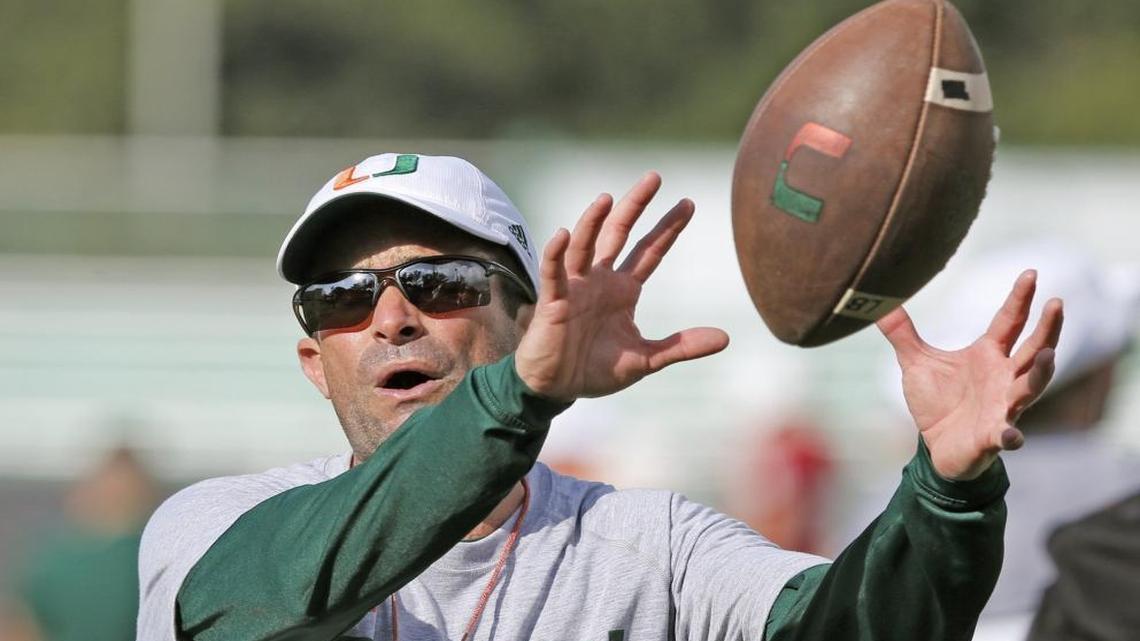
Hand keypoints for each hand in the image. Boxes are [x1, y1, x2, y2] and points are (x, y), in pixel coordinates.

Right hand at [515, 172, 729, 401]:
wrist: (557, 389)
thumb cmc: (596, 371)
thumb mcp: (646, 360)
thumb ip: (681, 347)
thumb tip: (726, 338)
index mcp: (623, 290)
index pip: (649, 251)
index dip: (668, 228)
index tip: (688, 203)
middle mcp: (600, 280)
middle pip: (619, 234)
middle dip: (635, 206)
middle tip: (654, 177)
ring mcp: (575, 287)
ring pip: (585, 245)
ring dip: (593, 221)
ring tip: (607, 198)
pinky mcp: (553, 301)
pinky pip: (553, 272)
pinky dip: (556, 253)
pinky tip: (563, 234)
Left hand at [877, 270, 1062, 479]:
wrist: (935, 446)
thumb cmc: (936, 401)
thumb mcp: (915, 362)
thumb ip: (901, 332)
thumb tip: (877, 301)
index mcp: (988, 355)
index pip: (1009, 321)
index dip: (1020, 298)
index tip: (1031, 272)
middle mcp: (1003, 377)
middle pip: (1034, 349)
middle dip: (1048, 328)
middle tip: (1057, 303)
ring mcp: (1003, 407)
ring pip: (1031, 387)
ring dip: (1041, 374)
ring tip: (1049, 355)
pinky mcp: (992, 436)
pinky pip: (1007, 435)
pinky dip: (1010, 435)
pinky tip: (1012, 435)